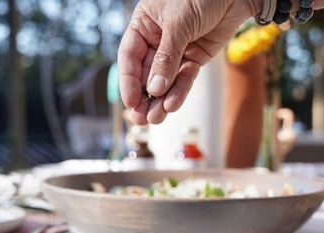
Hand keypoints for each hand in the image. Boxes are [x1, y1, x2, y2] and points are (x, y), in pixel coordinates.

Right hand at [118, 0, 261, 124]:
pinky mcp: (194, 59)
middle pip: (146, 73)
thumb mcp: (179, 23)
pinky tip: (172, 105)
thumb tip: (155, 90)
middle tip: (141, 118)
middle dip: (144, 97)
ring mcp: (176, 51)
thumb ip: (167, 57)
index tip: (130, 102)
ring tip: (156, 118)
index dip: (129, 81)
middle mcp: (157, 40)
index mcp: (144, 25)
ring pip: (165, 81)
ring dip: (160, 100)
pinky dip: (179, 91)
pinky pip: (184, 78)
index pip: (130, 56)